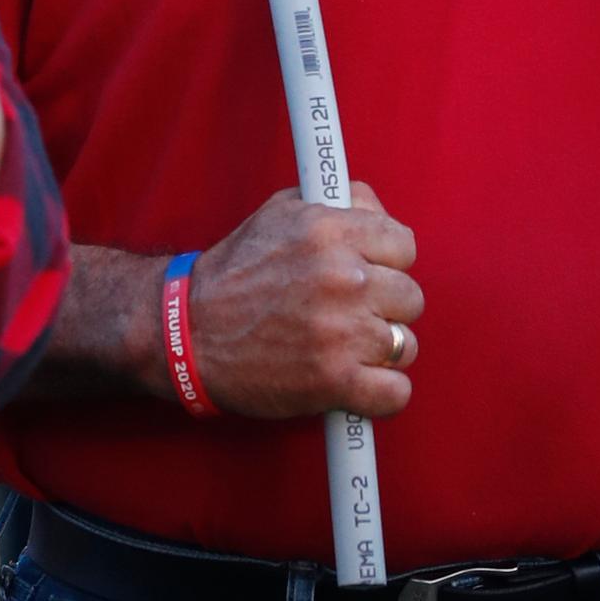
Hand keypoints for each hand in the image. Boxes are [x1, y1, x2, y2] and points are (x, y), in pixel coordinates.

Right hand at [186, 183, 423, 419]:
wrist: (188, 332)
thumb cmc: (234, 273)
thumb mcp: (280, 212)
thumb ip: (336, 205)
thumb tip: (377, 212)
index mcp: (330, 231)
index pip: (405, 245)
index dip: (389, 263)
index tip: (372, 275)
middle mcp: (342, 277)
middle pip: (411, 297)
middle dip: (385, 308)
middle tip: (353, 315)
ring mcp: (341, 332)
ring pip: (405, 345)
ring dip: (381, 352)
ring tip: (347, 349)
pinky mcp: (334, 381)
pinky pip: (396, 393)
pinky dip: (381, 395)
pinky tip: (356, 384)